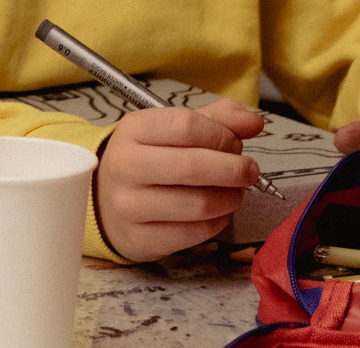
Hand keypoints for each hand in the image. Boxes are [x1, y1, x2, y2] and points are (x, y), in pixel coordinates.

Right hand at [94, 99, 263, 261]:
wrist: (105, 201)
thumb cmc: (149, 160)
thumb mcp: (173, 130)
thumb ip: (218, 119)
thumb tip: (253, 122)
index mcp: (132, 129)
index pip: (185, 125)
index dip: (221, 135)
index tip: (235, 143)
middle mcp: (125, 165)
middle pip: (194, 166)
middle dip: (235, 169)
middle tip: (248, 171)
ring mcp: (129, 205)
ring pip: (200, 204)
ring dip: (231, 198)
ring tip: (233, 192)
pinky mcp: (140, 238)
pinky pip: (196, 233)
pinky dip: (218, 222)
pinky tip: (216, 212)